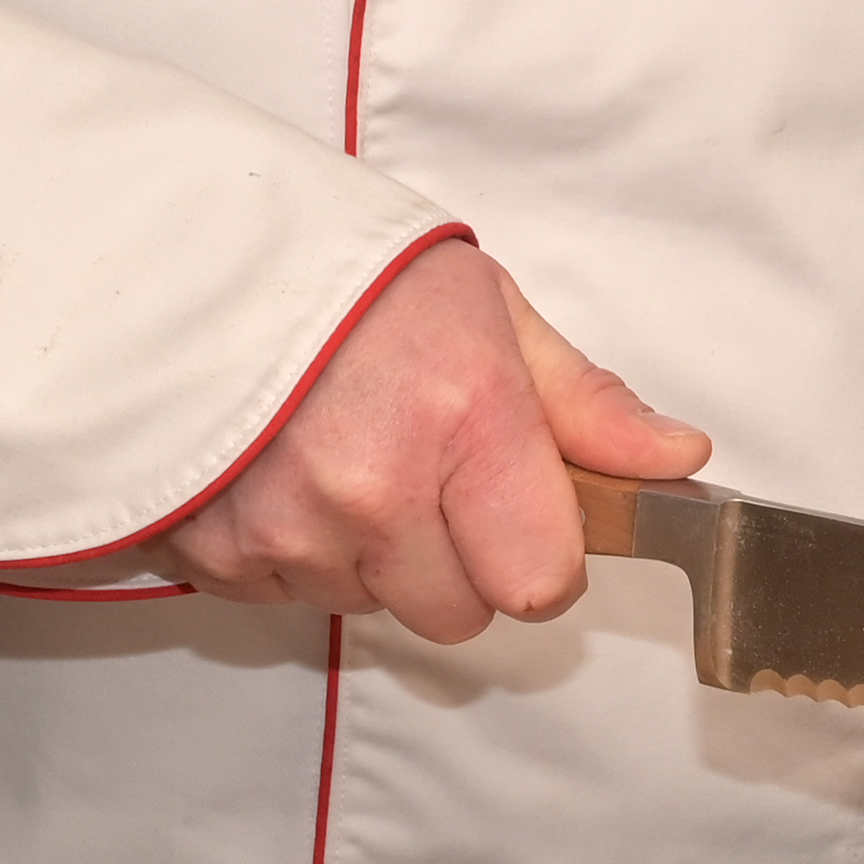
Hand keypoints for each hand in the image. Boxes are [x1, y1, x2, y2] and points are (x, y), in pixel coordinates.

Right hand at [161, 238, 709, 644]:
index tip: (517, 506)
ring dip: (366, 555)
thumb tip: (678, 459)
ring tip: (337, 450)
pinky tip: (281, 472)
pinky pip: (285, 599)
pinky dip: (290, 553)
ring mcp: (288, 528)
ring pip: (368, 606)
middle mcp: (375, 487)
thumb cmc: (345, 272)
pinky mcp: (215, 554)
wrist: (186, 250)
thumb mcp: (486, 306)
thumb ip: (583, 401)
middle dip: (452, 559)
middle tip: (417, 466)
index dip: (539, 551)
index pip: (542, 582)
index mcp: (462, 415)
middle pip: (458, 613)